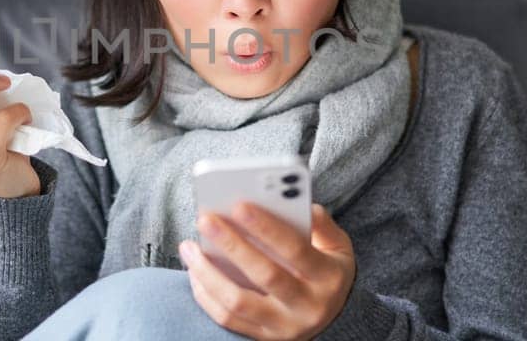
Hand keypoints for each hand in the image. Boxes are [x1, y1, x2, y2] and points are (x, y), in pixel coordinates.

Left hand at [179, 202, 355, 339]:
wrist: (328, 313)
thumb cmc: (327, 269)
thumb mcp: (337, 245)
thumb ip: (320, 223)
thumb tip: (290, 200)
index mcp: (328, 278)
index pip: (296, 250)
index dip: (267, 228)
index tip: (239, 205)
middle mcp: (309, 307)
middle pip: (265, 275)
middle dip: (232, 245)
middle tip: (205, 219)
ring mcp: (285, 327)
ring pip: (238, 303)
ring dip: (208, 273)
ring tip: (189, 247)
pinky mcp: (264, 337)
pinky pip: (227, 319)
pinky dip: (206, 295)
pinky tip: (194, 271)